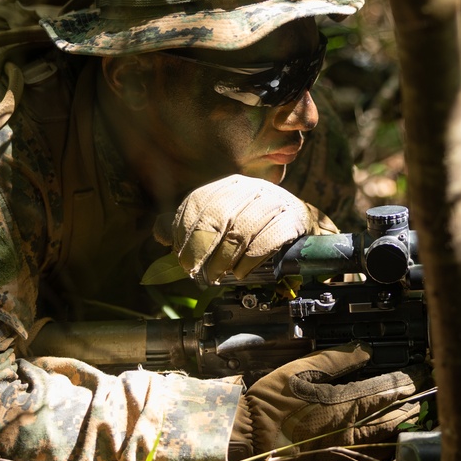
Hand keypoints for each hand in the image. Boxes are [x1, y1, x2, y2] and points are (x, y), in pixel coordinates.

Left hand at [156, 174, 337, 282]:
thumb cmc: (257, 227)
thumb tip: (159, 233)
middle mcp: (251, 188)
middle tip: (195, 272)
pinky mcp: (294, 218)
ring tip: (217, 276)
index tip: (180, 259)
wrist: (301, 228)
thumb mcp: (222, 222)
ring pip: (242, 229)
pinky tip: (241, 272)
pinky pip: (268, 239)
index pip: (199, 202)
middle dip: (202, 247)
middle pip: (219, 214)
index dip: (185, 232)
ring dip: (225, 257)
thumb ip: (190, 226)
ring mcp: (275, 202)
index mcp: (229, 185)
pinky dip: (251, 260)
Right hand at [230, 342, 430, 460]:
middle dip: (410, 405)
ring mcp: (345, 444)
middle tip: (427, 394)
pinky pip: (369, 450)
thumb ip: (337, 360)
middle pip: (391, 415)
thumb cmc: (273, 399)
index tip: (420, 373)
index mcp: (343, 401)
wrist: (250, 436)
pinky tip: (394, 438)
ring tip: (417, 415)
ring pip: (384, 435)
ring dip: (402, 424)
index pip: (384, 390)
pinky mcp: (336, 456)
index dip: (404, 382)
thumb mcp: (303, 370)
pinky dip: (386, 443)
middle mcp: (350, 425)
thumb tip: (365, 349)